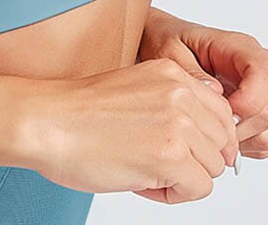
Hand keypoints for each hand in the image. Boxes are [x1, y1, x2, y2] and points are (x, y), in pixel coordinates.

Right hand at [17, 58, 238, 203]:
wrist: (45, 122)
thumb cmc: (78, 112)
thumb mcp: (135, 88)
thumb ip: (172, 102)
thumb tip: (208, 135)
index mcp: (171, 73)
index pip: (222, 113)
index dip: (206, 139)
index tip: (183, 149)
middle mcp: (180, 93)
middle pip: (222, 143)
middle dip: (195, 160)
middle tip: (155, 162)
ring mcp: (178, 123)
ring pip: (213, 169)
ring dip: (182, 178)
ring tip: (143, 169)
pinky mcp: (170, 155)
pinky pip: (197, 189)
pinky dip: (171, 195)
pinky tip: (140, 180)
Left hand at [138, 8, 267, 159]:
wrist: (168, 42)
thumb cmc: (170, 42)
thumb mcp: (169, 52)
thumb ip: (192, 72)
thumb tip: (216, 92)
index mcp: (239, 46)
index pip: (267, 73)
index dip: (250, 101)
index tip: (222, 112)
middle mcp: (262, 64)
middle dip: (244, 127)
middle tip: (211, 128)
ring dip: (247, 139)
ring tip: (216, 132)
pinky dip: (251, 145)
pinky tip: (225, 136)